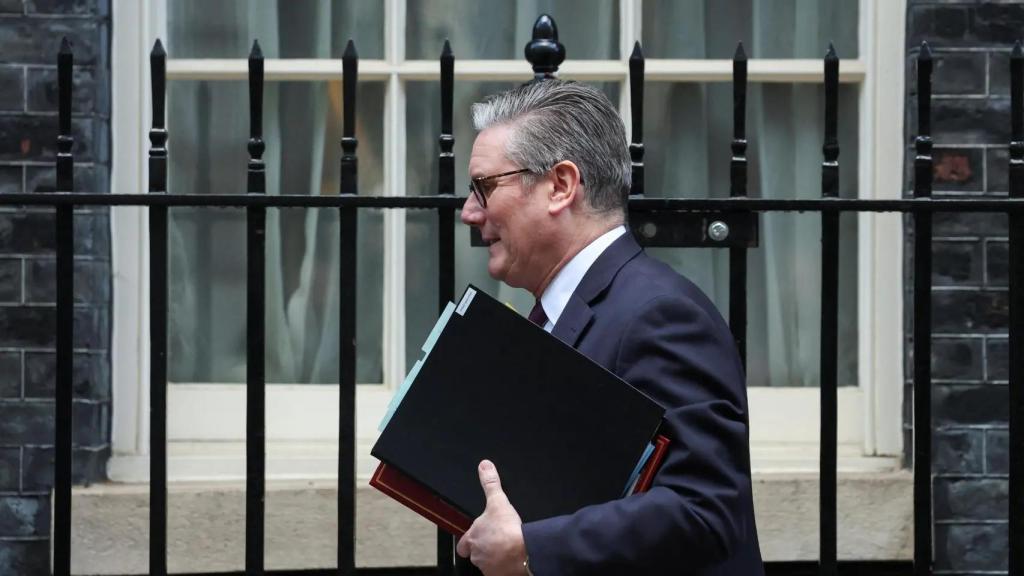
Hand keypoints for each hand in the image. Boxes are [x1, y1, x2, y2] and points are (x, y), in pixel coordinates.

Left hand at [456, 460, 527, 575]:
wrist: (523, 551)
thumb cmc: (508, 530)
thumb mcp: (498, 501)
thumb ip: (490, 484)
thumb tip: (484, 466)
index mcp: (472, 538)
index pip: (463, 544)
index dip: (469, 541)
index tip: (476, 537)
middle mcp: (477, 555)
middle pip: (476, 554)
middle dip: (485, 549)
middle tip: (497, 542)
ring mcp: (487, 567)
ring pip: (487, 565)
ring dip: (495, 559)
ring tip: (507, 551)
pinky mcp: (499, 575)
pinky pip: (499, 572)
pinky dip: (505, 568)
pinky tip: (513, 562)